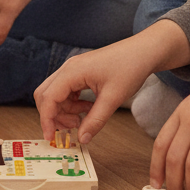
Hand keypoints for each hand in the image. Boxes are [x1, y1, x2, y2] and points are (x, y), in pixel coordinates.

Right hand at [35, 20, 189, 143]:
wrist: (143, 51)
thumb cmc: (130, 67)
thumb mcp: (113, 98)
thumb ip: (95, 120)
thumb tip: (82, 139)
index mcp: (72, 71)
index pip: (48, 98)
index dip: (46, 119)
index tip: (51, 137)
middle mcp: (68, 68)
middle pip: (46, 95)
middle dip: (53, 115)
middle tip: (70, 128)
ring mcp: (73, 69)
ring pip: (56, 94)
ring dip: (65, 110)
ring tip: (83, 120)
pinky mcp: (80, 71)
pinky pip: (67, 91)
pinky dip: (72, 104)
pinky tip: (87, 109)